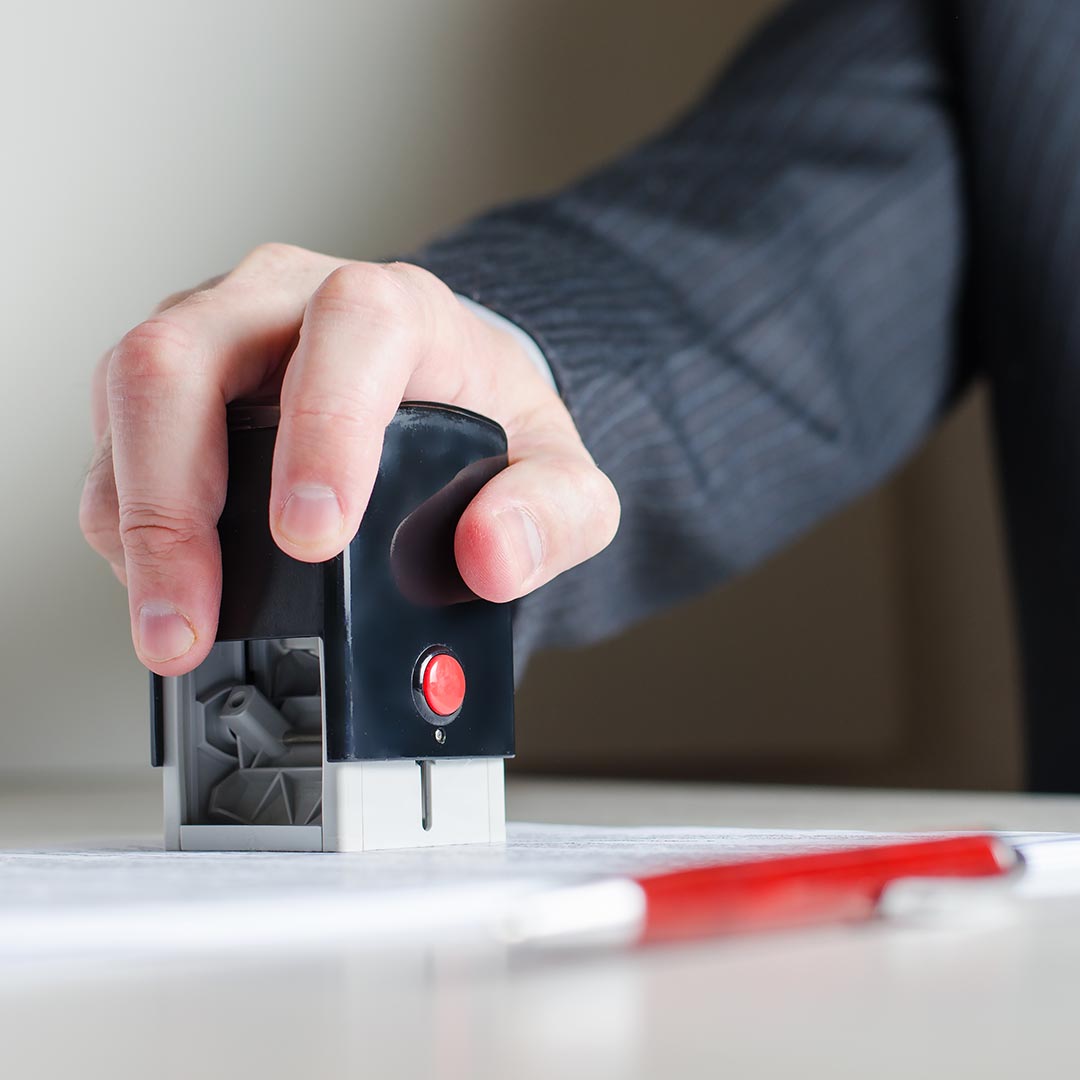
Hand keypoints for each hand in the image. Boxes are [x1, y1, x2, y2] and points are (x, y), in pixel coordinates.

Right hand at [79, 245, 619, 675]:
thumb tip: (491, 557)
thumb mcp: (558, 471)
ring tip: (171, 626)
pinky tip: (164, 583)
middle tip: (194, 616)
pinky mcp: (177, 391)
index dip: (320, 428)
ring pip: (131, 399)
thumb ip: (551, 513)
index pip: (345, 330)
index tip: (313, 538)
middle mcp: (284, 305)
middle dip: (173, 502)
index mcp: (391, 308)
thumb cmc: (491, 423)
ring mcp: (219, 340)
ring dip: (135, 523)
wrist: (450, 394)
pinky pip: (122, 443)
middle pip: (183, 358)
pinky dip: (127, 523)